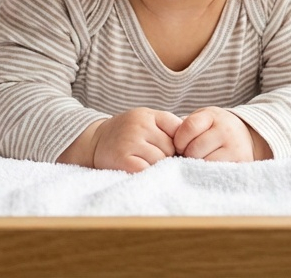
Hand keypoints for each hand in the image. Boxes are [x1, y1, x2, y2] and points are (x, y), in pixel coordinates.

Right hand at [58, 108, 181, 172]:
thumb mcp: (146, 121)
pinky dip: (148, 174)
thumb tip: (195, 145)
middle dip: (166, 156)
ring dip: (156, 166)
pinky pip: (148, 171)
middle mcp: (139, 126)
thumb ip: (168, 127)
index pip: (179, 130)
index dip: (178, 143)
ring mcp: (130, 142)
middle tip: (151, 156)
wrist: (94, 141)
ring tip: (142, 162)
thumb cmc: (127, 134)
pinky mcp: (124, 160)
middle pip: (171, 148)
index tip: (173, 150)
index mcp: (147, 115)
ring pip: (161, 161)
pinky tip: (138, 169)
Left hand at [173, 107, 271, 162]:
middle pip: (196, 147)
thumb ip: (186, 126)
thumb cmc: (215, 127)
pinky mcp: (240, 163)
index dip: (179, 139)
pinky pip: (217, 171)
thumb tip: (168, 141)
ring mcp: (235, 148)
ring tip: (197, 161)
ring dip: (196, 165)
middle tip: (187, 156)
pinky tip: (205, 169)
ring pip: (205, 162)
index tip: (177, 146)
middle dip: (187, 154)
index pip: (190, 127)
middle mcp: (226, 130)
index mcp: (213, 116)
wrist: (245, 135)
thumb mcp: (202, 118)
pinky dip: (207, 172)